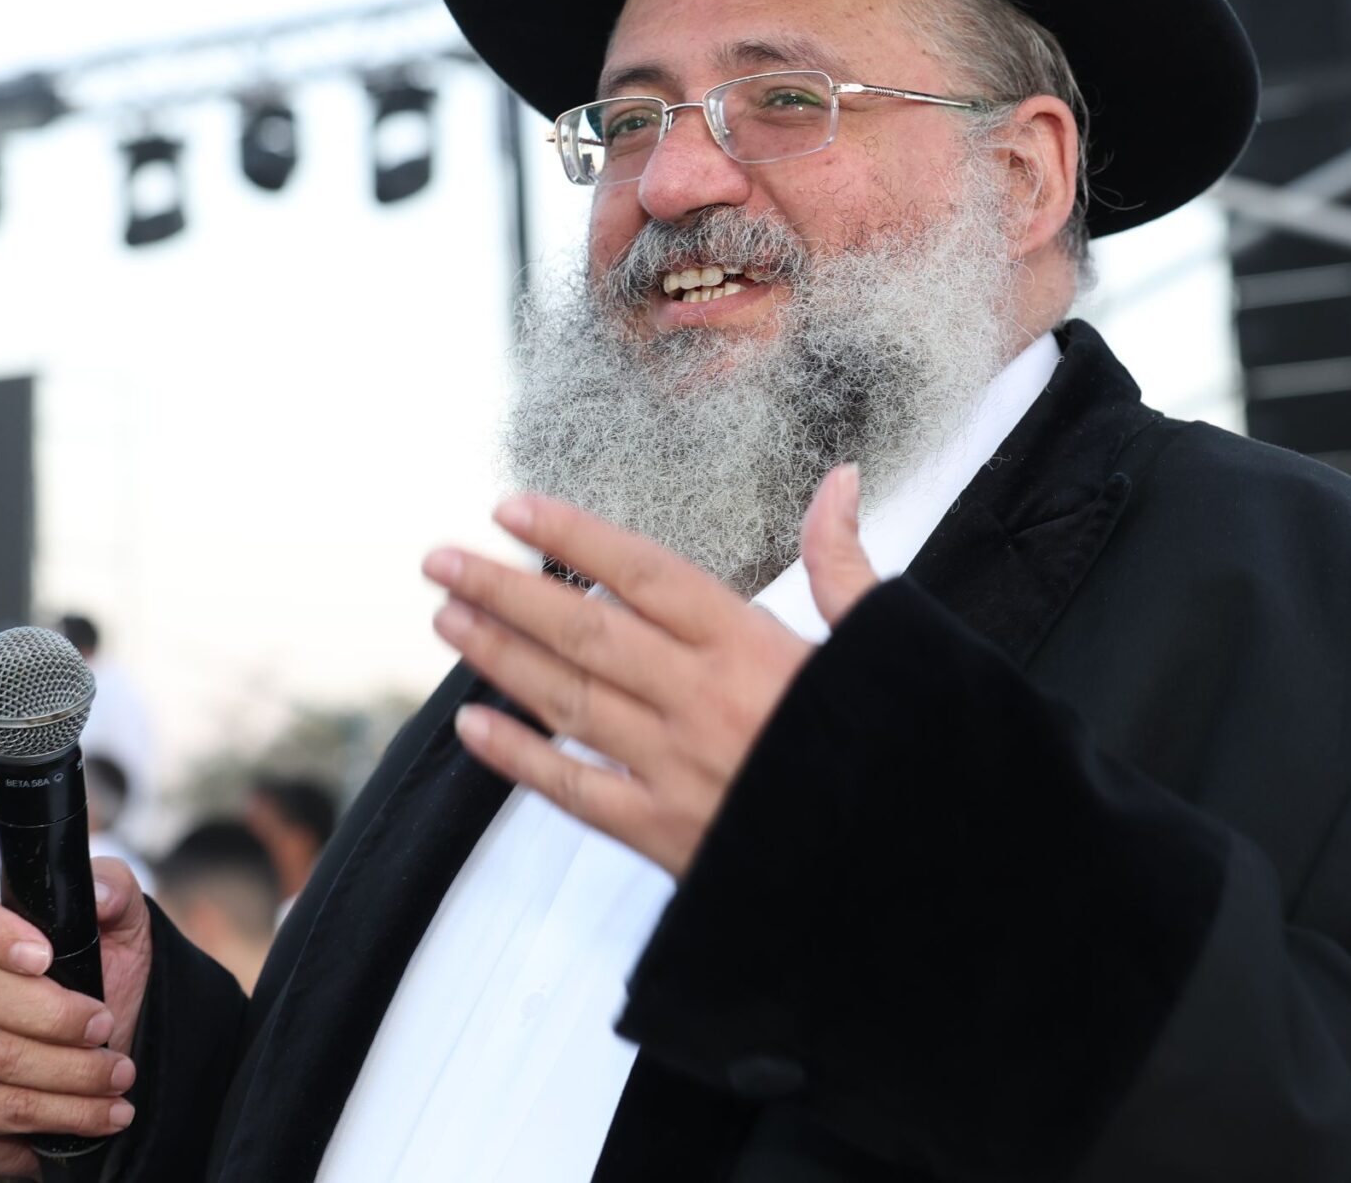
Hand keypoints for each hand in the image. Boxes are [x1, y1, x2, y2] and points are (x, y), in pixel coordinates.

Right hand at [0, 858, 152, 1176]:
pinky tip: (108, 1112)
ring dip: (72, 1071)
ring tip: (121, 1075)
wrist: (97, 1058)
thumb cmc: (100, 979)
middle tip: (106, 1024)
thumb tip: (101, 896)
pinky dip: (68, 1112)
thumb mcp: (119, 929)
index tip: (44, 955)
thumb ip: (114, 890)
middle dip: (53, 1014)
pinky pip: (4, 1111)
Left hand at [424, 463, 879, 877]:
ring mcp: (676, 770)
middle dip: (504, 591)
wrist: (911, 868)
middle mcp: (702, 700)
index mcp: (753, 646)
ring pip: (568, 702)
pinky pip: (576, 791)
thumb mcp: (887, 644)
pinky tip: (472, 728)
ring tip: (446, 619)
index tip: (510, 509)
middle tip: (439, 560)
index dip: (572, 537)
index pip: (643, 574)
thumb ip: (843, 562)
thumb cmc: (900, 748)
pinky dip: (519, 758)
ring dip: (499, 658)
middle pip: (583, 632)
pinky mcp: (666, 835)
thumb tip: (840, 481)